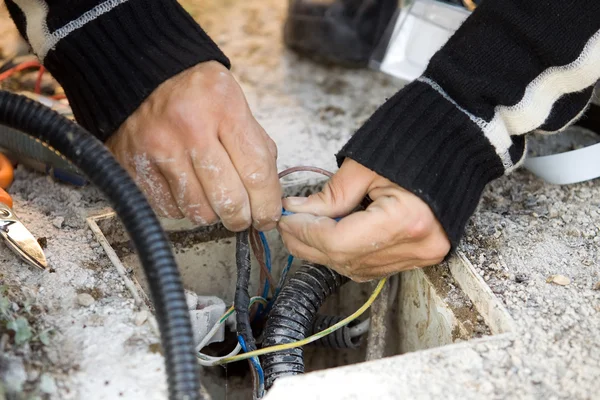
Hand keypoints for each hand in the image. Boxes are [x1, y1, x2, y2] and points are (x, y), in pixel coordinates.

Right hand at [107, 61, 280, 230]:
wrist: (143, 74)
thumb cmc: (197, 92)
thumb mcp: (236, 104)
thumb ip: (257, 147)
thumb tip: (269, 198)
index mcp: (223, 109)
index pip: (257, 173)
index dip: (268, 205)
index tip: (269, 216)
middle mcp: (189, 130)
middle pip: (228, 199)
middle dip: (242, 217)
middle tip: (244, 217)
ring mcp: (158, 150)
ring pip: (198, 211)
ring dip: (212, 213)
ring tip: (213, 197)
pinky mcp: (134, 167)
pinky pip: (169, 209)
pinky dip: (182, 207)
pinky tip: (186, 188)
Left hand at [278, 159, 449, 280]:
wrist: (455, 148)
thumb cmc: (413, 149)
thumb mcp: (366, 166)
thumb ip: (331, 195)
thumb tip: (297, 211)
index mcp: (408, 220)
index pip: (339, 242)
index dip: (307, 233)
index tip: (286, 220)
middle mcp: (418, 246)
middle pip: (346, 260)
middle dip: (310, 245)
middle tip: (287, 227)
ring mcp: (423, 256)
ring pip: (357, 268)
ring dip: (325, 252)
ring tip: (303, 232)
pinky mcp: (422, 256)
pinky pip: (372, 266)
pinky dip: (346, 255)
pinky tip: (330, 239)